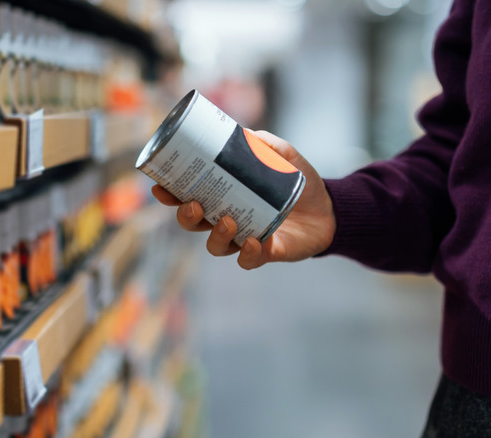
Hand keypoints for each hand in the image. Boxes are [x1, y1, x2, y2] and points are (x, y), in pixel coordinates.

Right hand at [151, 130, 335, 269]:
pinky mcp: (265, 253)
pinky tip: (253, 242)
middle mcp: (227, 219)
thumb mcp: (284, 155)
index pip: (187, 196)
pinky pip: (248, 260)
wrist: (329, 208)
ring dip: (216, 236)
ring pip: (216, 246)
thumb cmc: (298, 181)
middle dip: (186, 217)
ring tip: (228, 222)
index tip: (160, 186)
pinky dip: (248, 254)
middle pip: (194, 224)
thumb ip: (264, 143)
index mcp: (223, 195)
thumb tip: (244, 132)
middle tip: (193, 204)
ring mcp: (244, 238)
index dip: (169, 194)